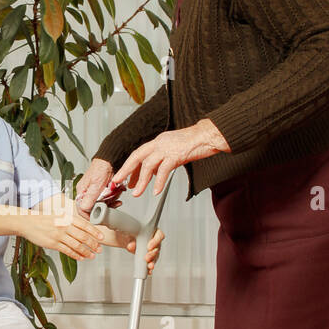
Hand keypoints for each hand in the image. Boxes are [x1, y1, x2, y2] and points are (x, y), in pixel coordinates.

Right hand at [20, 199, 103, 260]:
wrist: (28, 222)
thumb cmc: (44, 219)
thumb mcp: (58, 215)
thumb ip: (70, 220)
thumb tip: (83, 227)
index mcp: (67, 217)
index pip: (85, 225)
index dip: (95, 232)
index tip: (102, 237)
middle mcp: (64, 226)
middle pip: (83, 236)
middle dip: (93, 244)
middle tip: (99, 249)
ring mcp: (58, 235)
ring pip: (76, 245)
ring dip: (86, 252)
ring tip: (92, 255)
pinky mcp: (53, 244)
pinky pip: (67, 251)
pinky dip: (76, 255)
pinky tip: (81, 257)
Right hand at [74, 157, 114, 212]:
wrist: (111, 160)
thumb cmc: (101, 168)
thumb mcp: (96, 185)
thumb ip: (90, 197)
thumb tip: (84, 209)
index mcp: (82, 191)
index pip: (81, 209)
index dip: (89, 215)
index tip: (98, 218)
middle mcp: (87, 193)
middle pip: (93, 207)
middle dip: (103, 207)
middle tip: (111, 206)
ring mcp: (95, 192)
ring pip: (101, 204)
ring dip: (109, 202)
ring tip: (115, 198)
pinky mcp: (102, 191)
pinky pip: (106, 199)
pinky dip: (112, 199)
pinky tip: (116, 196)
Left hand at [113, 120, 229, 196]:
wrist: (210, 135)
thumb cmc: (196, 143)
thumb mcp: (175, 150)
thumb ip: (163, 159)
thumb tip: (154, 172)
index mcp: (159, 141)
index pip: (139, 154)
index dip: (129, 166)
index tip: (124, 178)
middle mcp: (160, 142)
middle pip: (137, 156)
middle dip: (126, 170)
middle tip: (118, 181)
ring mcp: (167, 148)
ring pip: (148, 165)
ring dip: (141, 180)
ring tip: (137, 193)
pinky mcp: (177, 154)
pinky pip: (164, 170)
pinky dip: (158, 182)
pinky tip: (156, 191)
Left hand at [125, 227, 164, 271]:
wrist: (119, 236)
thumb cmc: (125, 230)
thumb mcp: (126, 231)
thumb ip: (130, 238)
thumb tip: (132, 246)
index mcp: (151, 230)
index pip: (159, 235)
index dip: (156, 241)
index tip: (149, 247)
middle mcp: (152, 239)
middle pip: (158, 247)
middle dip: (153, 254)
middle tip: (146, 258)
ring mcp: (150, 249)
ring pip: (155, 256)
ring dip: (152, 261)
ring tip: (149, 266)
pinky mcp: (146, 256)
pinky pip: (150, 262)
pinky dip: (149, 268)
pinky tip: (148, 271)